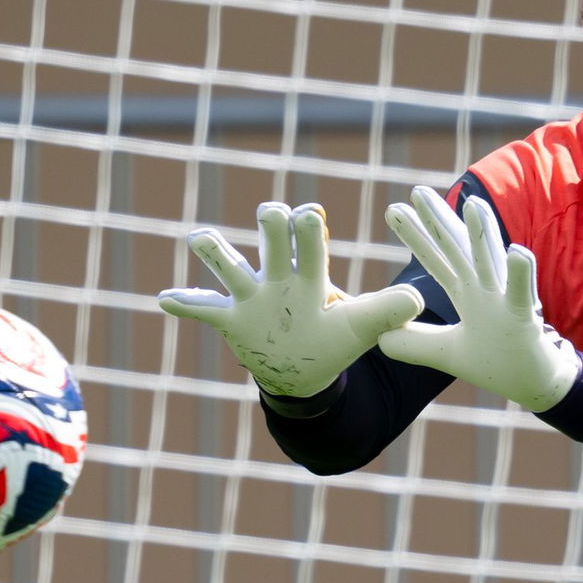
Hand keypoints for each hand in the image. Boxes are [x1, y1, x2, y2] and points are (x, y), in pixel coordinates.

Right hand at [158, 201, 423, 397]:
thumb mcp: (362, 327)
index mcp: (310, 274)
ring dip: (216, 252)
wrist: (304, 369)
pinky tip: (165, 298)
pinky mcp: (230, 319)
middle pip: (271, 240)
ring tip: (201, 238)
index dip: (310, 226)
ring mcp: (251, 297)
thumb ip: (386, 312)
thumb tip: (418, 301)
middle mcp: (278, 277)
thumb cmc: (334, 338)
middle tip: (273, 213)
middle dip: (273, 225)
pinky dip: (184, 303)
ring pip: (229, 266)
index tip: (312, 215)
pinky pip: (202, 307)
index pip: (310, 241)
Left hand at [377, 187, 578, 411]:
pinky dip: (522, 273)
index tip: (394, 209)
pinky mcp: (524, 317)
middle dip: (438, 220)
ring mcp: (504, 300)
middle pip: (458, 249)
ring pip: (491, 262)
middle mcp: (485, 289)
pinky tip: (517, 252)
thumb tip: (380, 339)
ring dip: (483, 234)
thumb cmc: (497, 361)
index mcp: (467, 294)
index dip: (416, 236)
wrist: (533, 382)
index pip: (436, 259)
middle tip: (417, 191)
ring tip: (472, 203)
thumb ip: (415, 343)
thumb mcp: (446, 353)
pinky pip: (522, 293)